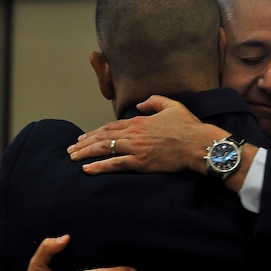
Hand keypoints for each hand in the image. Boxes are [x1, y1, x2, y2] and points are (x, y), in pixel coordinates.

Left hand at [67, 95, 225, 174]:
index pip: (111, 126)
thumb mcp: (172, 106)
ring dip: (86, 153)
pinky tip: (87, 169)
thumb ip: (154, 101)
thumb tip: (140, 104)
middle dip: (84, 143)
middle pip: (103, 137)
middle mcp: (134, 133)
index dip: (95, 132)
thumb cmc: (189, 127)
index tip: (84, 138)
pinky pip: (115, 164)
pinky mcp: (140, 162)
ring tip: (73, 158)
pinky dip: (99, 166)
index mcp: (140, 120)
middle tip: (71, 149)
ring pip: (104, 149)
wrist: (199, 143)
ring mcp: (136, 147)